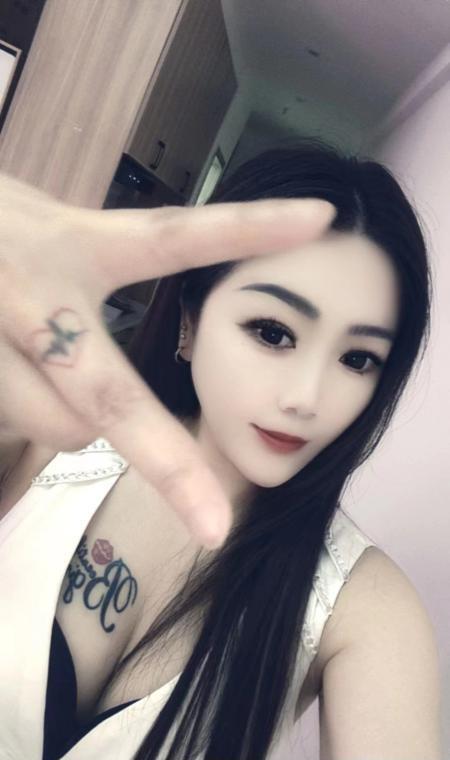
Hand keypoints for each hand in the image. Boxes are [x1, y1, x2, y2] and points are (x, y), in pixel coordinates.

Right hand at [0, 171, 334, 548]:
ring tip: (21, 364)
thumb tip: (86, 423)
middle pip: (109, 394)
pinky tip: (11, 379)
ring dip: (53, 417)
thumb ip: (76, 298)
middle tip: (213, 524)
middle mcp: (35, 292)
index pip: (171, 238)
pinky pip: (13, 423)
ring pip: (51, 426)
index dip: (244, 228)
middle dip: (165, 462)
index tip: (319, 219)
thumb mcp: (40, 240)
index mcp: (72, 246)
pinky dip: (18, 409)